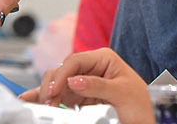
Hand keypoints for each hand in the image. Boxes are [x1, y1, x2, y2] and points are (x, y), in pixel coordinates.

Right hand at [26, 48, 152, 123]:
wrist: (144, 122)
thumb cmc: (141, 105)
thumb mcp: (123, 93)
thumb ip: (98, 86)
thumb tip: (74, 81)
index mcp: (104, 59)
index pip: (75, 61)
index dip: (62, 74)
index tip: (55, 89)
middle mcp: (91, 68)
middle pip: (62, 71)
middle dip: (53, 85)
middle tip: (49, 102)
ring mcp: (83, 83)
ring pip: (57, 83)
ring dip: (47, 94)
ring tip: (43, 105)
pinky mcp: (78, 98)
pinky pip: (58, 96)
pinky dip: (45, 97)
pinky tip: (31, 99)